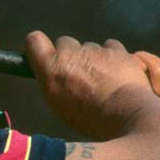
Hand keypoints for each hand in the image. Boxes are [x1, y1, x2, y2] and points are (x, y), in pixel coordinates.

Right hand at [22, 32, 157, 139]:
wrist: (125, 115)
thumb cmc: (90, 119)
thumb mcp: (60, 105)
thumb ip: (55, 82)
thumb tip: (57, 74)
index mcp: (52, 68)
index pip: (34, 41)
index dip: (40, 47)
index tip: (46, 56)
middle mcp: (71, 53)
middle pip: (65, 43)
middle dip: (70, 55)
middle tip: (80, 75)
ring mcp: (96, 49)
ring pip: (90, 47)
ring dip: (94, 58)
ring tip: (104, 80)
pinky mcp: (118, 50)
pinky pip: (111, 47)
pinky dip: (114, 56)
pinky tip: (119, 73)